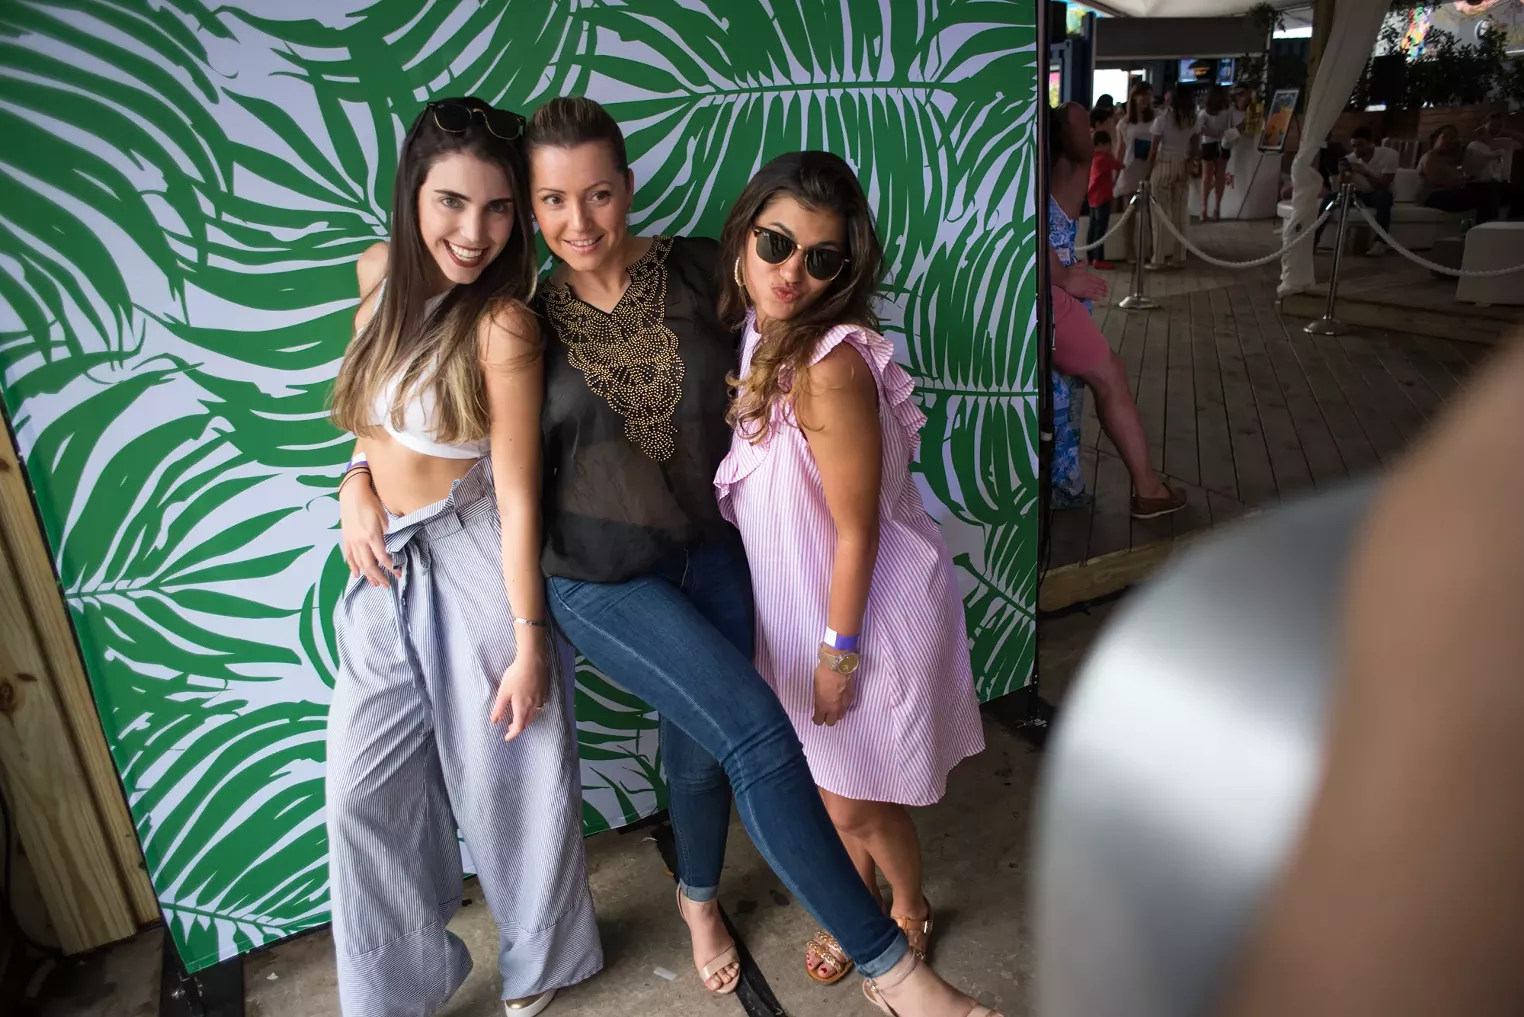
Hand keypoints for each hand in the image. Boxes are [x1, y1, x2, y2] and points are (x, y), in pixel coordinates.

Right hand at [339, 472, 397, 586]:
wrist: (352, 493)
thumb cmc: (371, 502)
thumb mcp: (383, 516)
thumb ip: (387, 532)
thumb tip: (391, 546)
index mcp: (372, 535)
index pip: (382, 557)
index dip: (390, 567)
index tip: (398, 573)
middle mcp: (360, 541)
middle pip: (370, 565)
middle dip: (379, 576)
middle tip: (387, 585)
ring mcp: (351, 540)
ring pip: (359, 563)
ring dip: (367, 575)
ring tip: (374, 583)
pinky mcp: (346, 538)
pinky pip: (349, 556)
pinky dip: (353, 567)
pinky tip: (357, 574)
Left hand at [490, 633, 549, 741]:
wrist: (533, 660)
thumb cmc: (516, 675)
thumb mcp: (503, 691)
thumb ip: (499, 707)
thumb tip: (494, 721)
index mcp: (522, 708)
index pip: (519, 727)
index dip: (512, 734)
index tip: (507, 738)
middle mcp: (534, 706)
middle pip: (527, 722)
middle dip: (518, 727)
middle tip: (509, 726)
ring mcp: (541, 699)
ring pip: (534, 715)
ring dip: (526, 719)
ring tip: (518, 716)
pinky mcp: (545, 692)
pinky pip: (539, 707)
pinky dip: (532, 711)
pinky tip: (528, 704)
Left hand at [812, 651, 855, 726]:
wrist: (839, 664)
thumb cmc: (823, 673)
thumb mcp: (816, 687)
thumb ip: (819, 697)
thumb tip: (821, 699)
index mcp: (822, 706)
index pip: (819, 721)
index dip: (817, 719)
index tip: (816, 715)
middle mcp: (834, 708)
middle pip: (831, 722)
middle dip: (828, 718)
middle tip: (825, 711)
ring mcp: (844, 704)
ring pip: (841, 715)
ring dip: (837, 712)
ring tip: (834, 705)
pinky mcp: (852, 697)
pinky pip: (847, 706)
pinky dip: (844, 704)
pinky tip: (841, 698)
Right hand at [1060, 264, 1108, 301]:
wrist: (1064, 278)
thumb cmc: (1069, 272)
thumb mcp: (1076, 266)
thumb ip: (1081, 265)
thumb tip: (1085, 262)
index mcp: (1087, 275)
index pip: (1096, 279)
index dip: (1101, 281)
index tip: (1106, 283)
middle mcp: (1089, 282)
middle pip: (1098, 285)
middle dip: (1103, 288)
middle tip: (1107, 290)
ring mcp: (1087, 288)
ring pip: (1096, 291)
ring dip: (1101, 293)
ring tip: (1105, 294)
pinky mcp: (1083, 294)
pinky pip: (1091, 296)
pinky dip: (1096, 297)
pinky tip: (1099, 298)